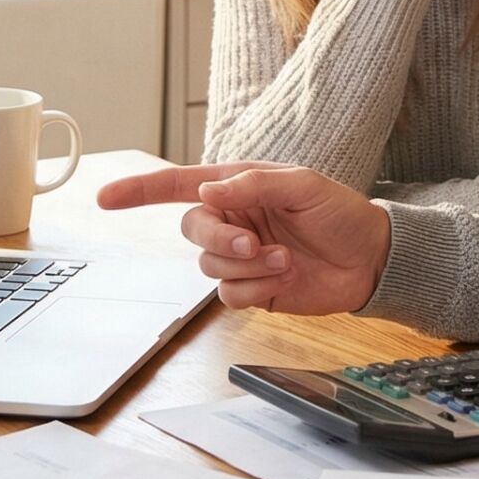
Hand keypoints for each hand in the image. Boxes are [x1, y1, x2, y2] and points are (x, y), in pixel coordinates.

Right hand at [97, 161, 390, 313]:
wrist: (371, 259)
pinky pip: (228, 294)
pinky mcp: (252, 288)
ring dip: (246, 265)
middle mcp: (233, 220)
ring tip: (283, 259)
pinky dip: (255, 287)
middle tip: (254, 243)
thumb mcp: (304, 185)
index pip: (180, 185)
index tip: (107, 196)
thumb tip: (210, 192)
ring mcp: (240, 256)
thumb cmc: (341, 213)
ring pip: (209, 266)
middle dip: (219, 239)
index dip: (141, 190)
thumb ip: (255, 184)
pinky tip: (284, 276)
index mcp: (239, 187)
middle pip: (192, 229)